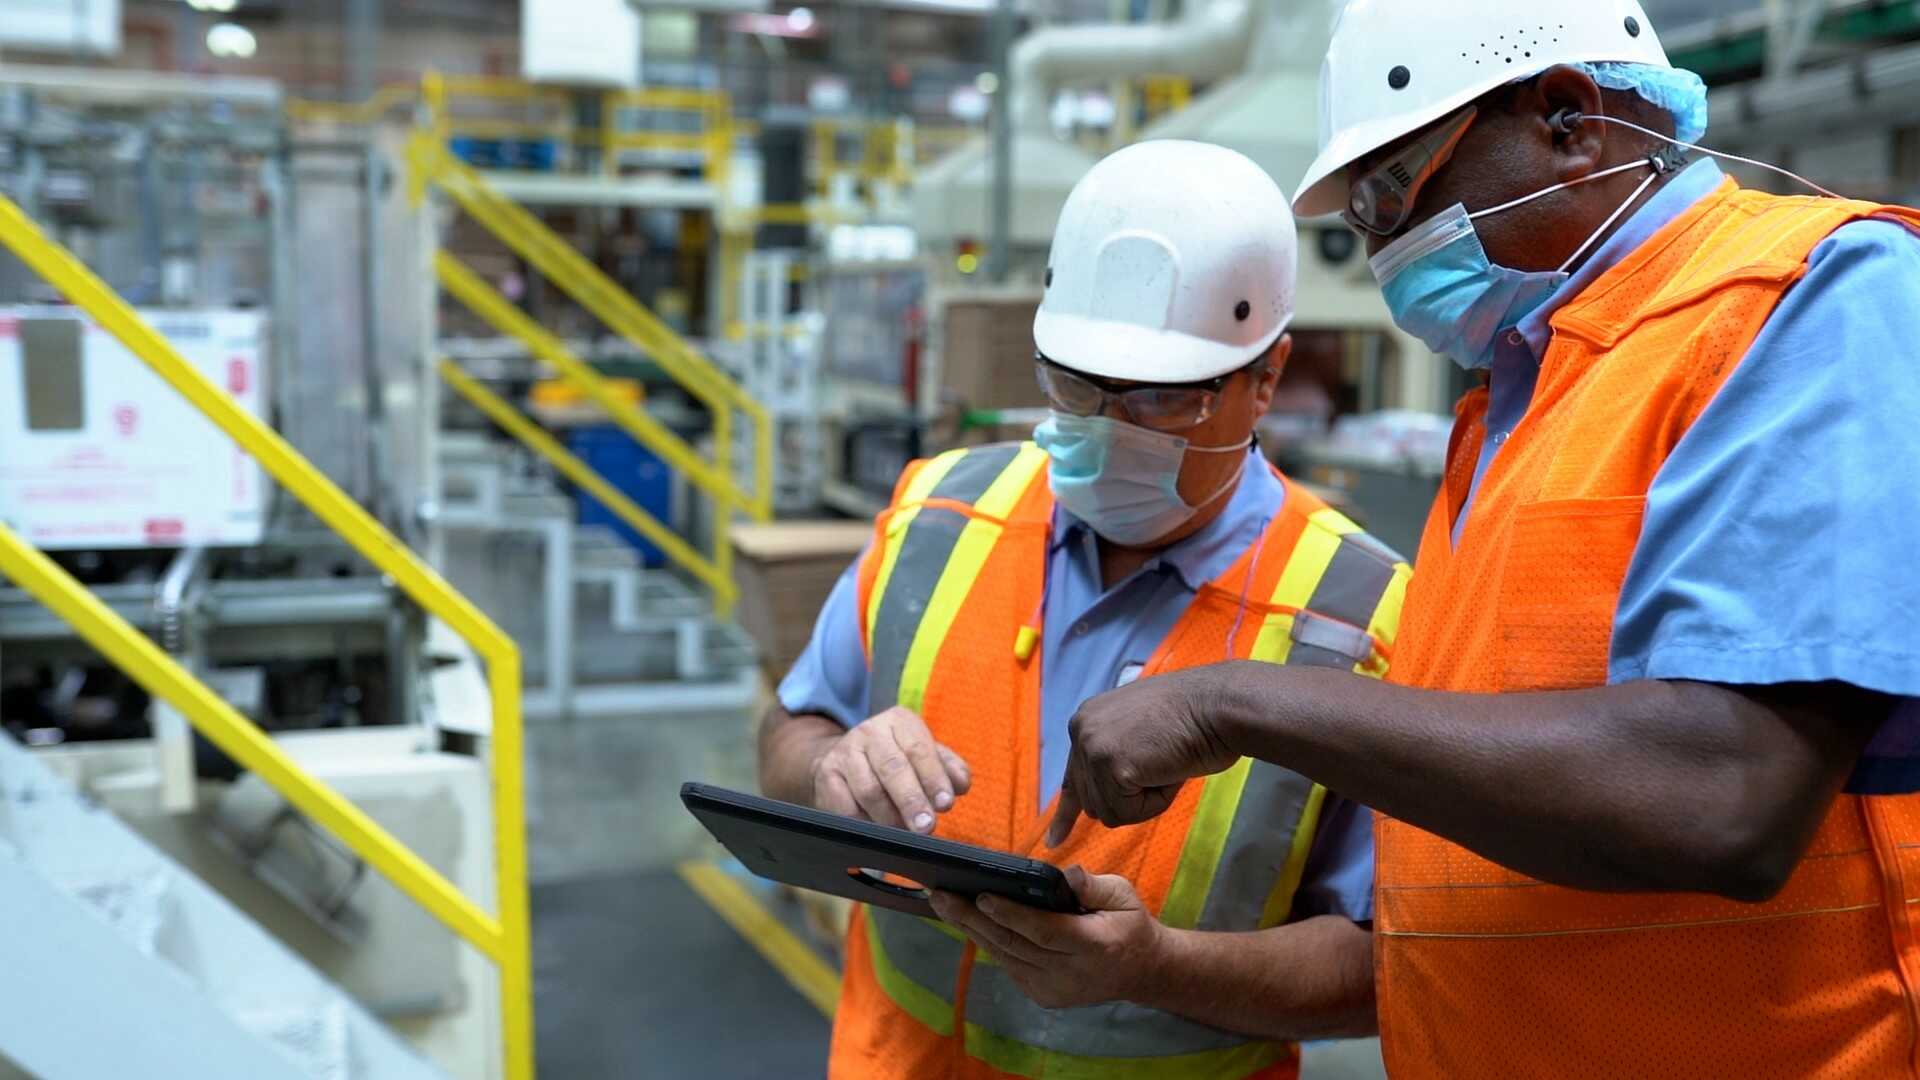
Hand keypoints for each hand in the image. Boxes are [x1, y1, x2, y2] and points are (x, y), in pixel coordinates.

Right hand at [810, 706, 971, 832]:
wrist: (844, 759)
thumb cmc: (896, 761)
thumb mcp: (925, 756)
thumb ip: (948, 768)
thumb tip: (961, 784)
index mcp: (899, 721)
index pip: (919, 749)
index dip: (933, 778)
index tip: (945, 803)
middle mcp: (870, 732)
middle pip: (893, 768)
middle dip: (912, 800)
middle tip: (926, 826)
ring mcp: (844, 754)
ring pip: (869, 790)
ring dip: (890, 817)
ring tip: (905, 833)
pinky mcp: (826, 777)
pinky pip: (846, 807)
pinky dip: (865, 823)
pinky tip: (878, 833)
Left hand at [930, 867, 1168, 1009]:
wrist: (1140, 971)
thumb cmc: (1129, 924)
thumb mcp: (1124, 895)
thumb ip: (1095, 885)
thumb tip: (1068, 873)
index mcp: (1095, 946)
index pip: (1044, 930)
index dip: (1010, 914)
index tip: (981, 895)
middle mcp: (1071, 973)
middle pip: (1014, 944)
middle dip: (973, 918)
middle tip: (941, 895)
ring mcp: (1055, 989)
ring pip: (1005, 957)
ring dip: (972, 930)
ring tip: (944, 905)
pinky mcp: (1044, 996)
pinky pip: (1010, 965)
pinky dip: (988, 943)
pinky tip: (967, 922)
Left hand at [1047, 666, 1241, 845]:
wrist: (1218, 705)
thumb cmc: (1195, 720)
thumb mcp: (1141, 733)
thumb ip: (1117, 756)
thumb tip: (1101, 798)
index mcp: (1088, 721)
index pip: (1073, 777)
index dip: (1067, 812)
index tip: (1055, 839)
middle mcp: (1082, 730)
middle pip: (1093, 802)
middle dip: (1129, 799)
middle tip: (1162, 768)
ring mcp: (1093, 747)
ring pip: (1109, 812)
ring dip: (1145, 801)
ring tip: (1167, 765)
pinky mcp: (1111, 766)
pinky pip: (1128, 813)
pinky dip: (1155, 804)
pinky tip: (1169, 772)